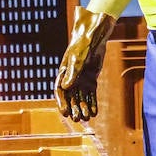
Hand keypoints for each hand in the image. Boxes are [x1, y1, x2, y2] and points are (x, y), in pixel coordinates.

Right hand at [54, 6, 116, 120]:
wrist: (93, 35)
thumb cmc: (83, 44)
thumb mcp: (78, 58)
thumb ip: (73, 73)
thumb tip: (66, 87)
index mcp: (63, 73)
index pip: (60, 91)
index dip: (62, 103)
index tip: (65, 113)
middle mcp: (70, 78)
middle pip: (71, 97)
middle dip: (74, 108)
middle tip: (78, 119)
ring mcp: (81, 79)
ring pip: (81, 97)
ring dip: (83, 108)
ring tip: (87, 118)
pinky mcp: (91, 79)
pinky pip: (91, 94)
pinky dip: (92, 103)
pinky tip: (94, 112)